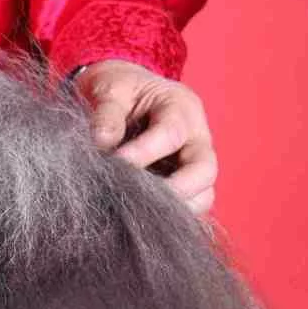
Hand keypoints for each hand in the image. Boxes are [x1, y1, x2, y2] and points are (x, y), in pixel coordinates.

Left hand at [74, 59, 217, 215]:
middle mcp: (196, 138)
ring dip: (176, 208)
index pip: (171, 134)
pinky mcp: (185, 186)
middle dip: (174, 189)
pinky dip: (170, 217)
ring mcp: (193, 165)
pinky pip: (189, 208)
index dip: (143, 153)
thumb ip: (107, 113)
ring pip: (204, 195)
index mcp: (181, 107)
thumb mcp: (110, 88)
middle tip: (136, 198)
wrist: (121, 97)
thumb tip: (102, 142)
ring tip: (137, 211)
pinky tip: (140, 220)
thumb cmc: (118, 90)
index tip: (113, 164)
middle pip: (205, 170)